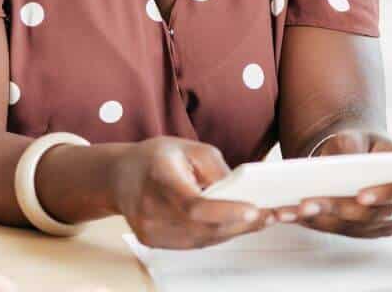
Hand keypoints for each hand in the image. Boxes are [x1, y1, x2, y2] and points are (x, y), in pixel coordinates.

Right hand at [109, 137, 273, 248]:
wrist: (120, 176)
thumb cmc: (156, 157)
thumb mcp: (189, 148)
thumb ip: (217, 170)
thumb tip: (244, 193)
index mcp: (159, 178)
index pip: (193, 205)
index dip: (225, 211)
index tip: (254, 209)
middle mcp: (150, 209)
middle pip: (203, 226)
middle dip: (241, 222)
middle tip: (270, 214)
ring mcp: (150, 230)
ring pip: (202, 239)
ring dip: (232, 230)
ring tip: (254, 218)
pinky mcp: (153, 242)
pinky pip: (193, 244)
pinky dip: (215, 235)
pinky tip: (229, 223)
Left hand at [278, 130, 391, 237]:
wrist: (358, 156)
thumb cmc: (360, 144)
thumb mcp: (356, 136)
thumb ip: (351, 145)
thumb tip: (339, 161)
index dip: (383, 193)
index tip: (361, 196)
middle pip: (371, 214)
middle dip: (337, 209)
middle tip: (308, 204)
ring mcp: (384, 223)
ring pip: (352, 226)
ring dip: (320, 219)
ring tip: (292, 210)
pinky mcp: (363, 231)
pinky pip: (339, 230)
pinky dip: (314, 223)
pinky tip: (291, 215)